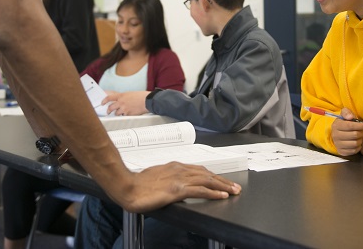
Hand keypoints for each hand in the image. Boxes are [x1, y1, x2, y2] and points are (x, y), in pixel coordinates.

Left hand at [104, 91, 149, 115]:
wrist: (147, 101)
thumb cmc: (141, 96)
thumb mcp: (130, 94)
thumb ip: (123, 97)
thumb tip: (120, 101)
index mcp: (121, 96)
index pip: (109, 98)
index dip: (104, 101)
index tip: (102, 103)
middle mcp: (121, 102)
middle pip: (110, 108)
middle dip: (108, 111)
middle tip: (108, 112)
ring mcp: (124, 109)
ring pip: (117, 113)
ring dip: (118, 114)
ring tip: (121, 113)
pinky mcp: (128, 114)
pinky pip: (124, 116)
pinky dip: (125, 116)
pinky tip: (129, 113)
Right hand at [114, 162, 241, 212]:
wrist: (126, 186)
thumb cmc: (137, 184)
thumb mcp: (156, 178)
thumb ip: (168, 179)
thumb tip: (175, 186)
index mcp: (175, 166)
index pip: (199, 170)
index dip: (213, 176)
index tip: (222, 181)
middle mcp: (179, 169)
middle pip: (207, 174)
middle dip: (223, 180)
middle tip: (235, 187)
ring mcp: (179, 179)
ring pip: (207, 180)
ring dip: (223, 186)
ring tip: (234, 191)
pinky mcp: (177, 189)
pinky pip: (200, 190)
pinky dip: (213, 192)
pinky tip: (222, 196)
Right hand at [331, 107, 362, 155]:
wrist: (339, 134)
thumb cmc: (345, 123)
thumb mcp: (345, 114)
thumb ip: (347, 112)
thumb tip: (350, 117)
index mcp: (336, 125)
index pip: (350, 126)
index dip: (361, 125)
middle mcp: (335, 135)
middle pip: (355, 135)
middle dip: (361, 132)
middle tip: (362, 131)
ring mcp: (337, 144)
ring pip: (355, 143)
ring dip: (360, 140)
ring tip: (359, 137)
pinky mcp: (341, 152)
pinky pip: (354, 151)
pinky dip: (358, 147)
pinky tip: (357, 142)